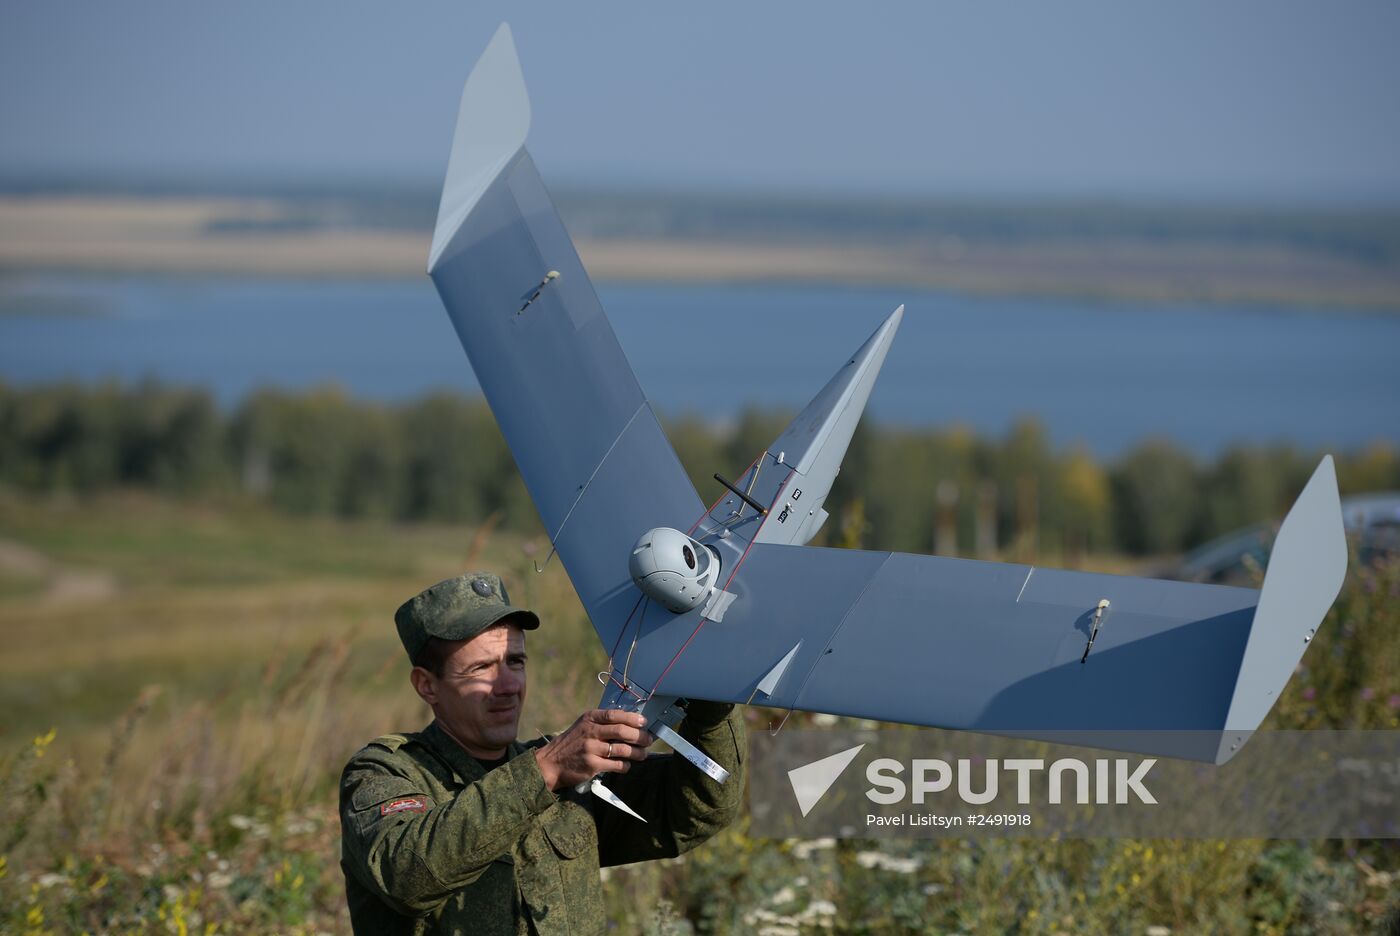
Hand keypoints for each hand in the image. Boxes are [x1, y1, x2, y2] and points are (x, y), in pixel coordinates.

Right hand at [534, 709, 654, 790]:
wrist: (551, 763)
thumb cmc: (571, 744)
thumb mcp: (583, 726)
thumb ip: (602, 723)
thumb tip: (630, 724)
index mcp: (589, 718)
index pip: (615, 714)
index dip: (633, 718)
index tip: (644, 722)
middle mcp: (590, 731)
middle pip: (623, 731)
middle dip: (640, 736)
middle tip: (648, 740)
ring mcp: (591, 748)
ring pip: (623, 749)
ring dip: (637, 753)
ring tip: (643, 754)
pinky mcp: (592, 765)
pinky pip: (617, 765)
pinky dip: (626, 765)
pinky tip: (627, 765)